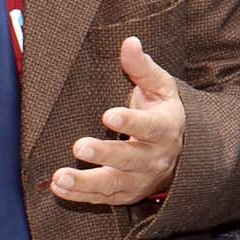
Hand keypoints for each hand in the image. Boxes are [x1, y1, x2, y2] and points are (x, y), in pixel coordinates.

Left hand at [54, 35, 184, 203]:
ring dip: (86, 183)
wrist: (180, 152)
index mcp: (165, 128)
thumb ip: (142, 67)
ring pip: (114, 184)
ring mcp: (141, 179)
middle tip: (79, 146)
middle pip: (130, 159)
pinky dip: (81, 196)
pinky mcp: (127, 193)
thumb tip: (129, 41)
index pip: (150, 127)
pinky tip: (59, 188)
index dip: (131, 122)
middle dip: (105, 155)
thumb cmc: (162, 112)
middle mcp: (155, 157)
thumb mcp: (160, 88)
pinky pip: (103, 198)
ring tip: (60, 178)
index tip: (108, 115)